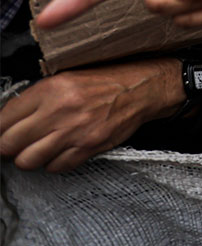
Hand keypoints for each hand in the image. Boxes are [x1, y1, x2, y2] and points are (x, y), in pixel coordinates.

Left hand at [0, 57, 183, 171]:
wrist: (143, 88)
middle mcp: (59, 110)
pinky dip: (54, 164)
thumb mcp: (67, 78)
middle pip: (9, 144)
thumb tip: (9, 120)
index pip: (3, 119)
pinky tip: (60, 152)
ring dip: (29, 158)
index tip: (2, 133)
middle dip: (8, 148)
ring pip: (28, 160)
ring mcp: (74, 131)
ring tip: (37, 150)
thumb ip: (38, 98)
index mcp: (50, 89)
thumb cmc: (107, 82)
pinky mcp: (88, 146)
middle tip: (15, 145)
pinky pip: (56, 167)